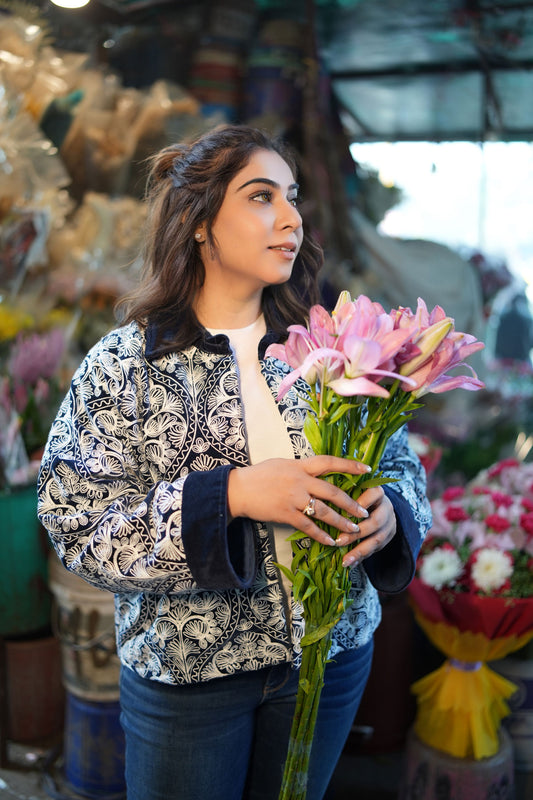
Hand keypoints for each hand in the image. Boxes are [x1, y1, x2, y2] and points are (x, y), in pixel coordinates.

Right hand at [227, 455, 370, 547]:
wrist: (238, 490)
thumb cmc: (259, 475)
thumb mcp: (282, 464)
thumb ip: (301, 468)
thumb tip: (318, 470)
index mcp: (300, 466)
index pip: (329, 462)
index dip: (349, 465)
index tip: (367, 470)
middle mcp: (299, 481)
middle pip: (332, 492)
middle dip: (351, 503)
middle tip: (364, 512)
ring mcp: (293, 498)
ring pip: (324, 512)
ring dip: (341, 522)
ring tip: (353, 530)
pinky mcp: (286, 514)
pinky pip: (308, 526)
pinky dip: (321, 535)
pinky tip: (330, 541)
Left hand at [336, 487, 396, 567]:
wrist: (380, 506)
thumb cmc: (359, 496)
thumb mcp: (355, 490)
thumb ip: (345, 494)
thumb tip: (325, 499)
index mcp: (378, 493)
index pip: (375, 494)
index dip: (362, 502)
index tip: (345, 511)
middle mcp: (387, 508)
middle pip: (375, 521)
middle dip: (356, 533)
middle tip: (339, 541)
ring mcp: (390, 524)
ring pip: (377, 539)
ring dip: (359, 551)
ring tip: (345, 560)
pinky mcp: (388, 537)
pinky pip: (375, 549)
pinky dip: (362, 557)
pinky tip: (351, 563)